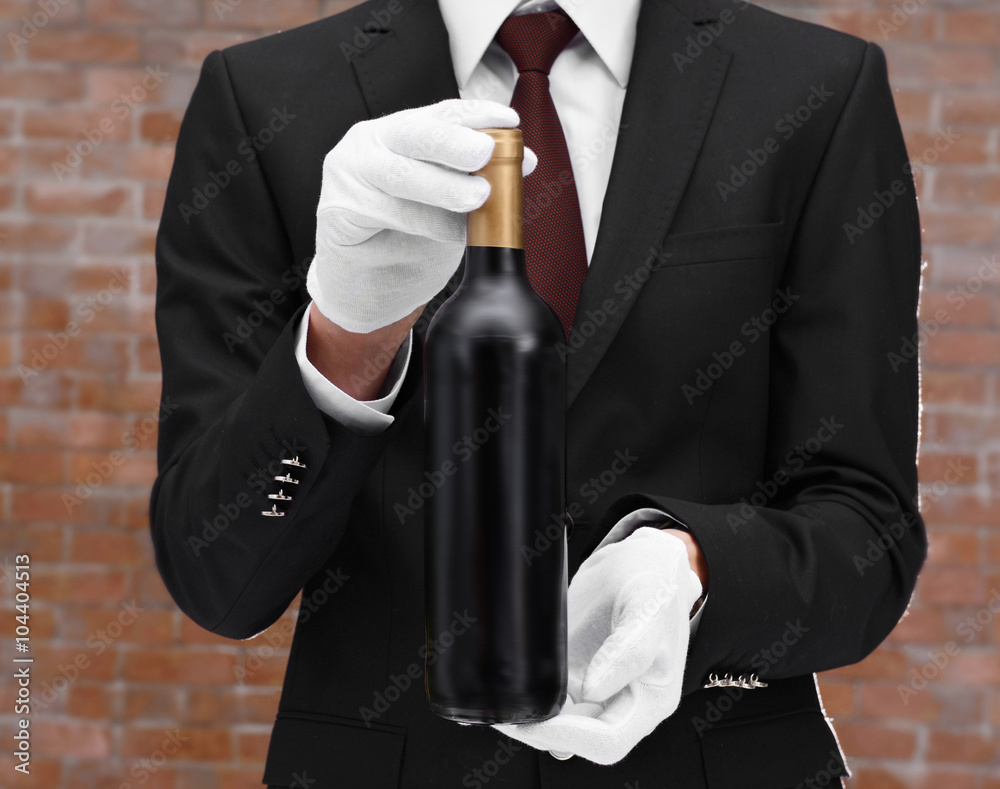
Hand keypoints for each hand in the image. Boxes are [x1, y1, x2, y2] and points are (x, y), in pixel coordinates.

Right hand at [306, 98, 537, 333]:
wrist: (367, 285)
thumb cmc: (407, 238)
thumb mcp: (448, 203)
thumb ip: (476, 178)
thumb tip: (525, 160)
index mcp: (398, 133)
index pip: (439, 113)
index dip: (476, 114)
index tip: (509, 120)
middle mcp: (368, 144)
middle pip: (413, 134)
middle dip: (453, 141)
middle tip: (485, 152)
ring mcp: (347, 176)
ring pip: (398, 175)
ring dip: (443, 187)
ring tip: (478, 198)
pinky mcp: (336, 213)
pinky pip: (385, 214)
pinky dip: (426, 224)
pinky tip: (453, 233)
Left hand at [493, 528, 702, 764]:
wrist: (642, 559)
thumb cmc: (656, 582)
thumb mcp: (647, 609)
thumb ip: (629, 652)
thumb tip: (596, 690)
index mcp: (651, 700)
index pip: (608, 740)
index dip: (570, 736)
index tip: (536, 721)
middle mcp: (624, 703)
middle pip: (580, 740)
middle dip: (542, 732)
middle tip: (509, 714)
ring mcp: (597, 690)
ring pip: (561, 723)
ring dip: (532, 718)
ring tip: (503, 702)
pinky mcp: (576, 675)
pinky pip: (552, 699)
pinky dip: (530, 699)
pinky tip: (509, 688)